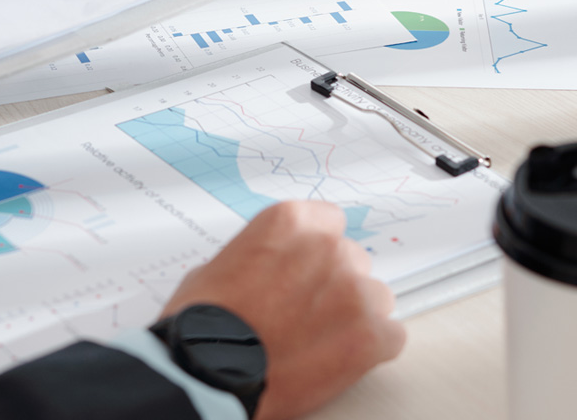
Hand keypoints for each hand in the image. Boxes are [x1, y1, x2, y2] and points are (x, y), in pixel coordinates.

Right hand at [161, 202, 405, 419]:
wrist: (206, 372)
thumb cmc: (202, 321)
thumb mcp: (220, 265)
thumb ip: (263, 258)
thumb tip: (273, 270)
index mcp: (288, 222)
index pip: (328, 220)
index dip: (316, 248)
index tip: (308, 267)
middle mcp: (326, 248)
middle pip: (352, 259)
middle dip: (334, 283)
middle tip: (306, 311)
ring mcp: (353, 292)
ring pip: (375, 297)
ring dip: (354, 315)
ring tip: (319, 340)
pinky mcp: (371, 336)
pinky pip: (390, 337)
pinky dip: (370, 350)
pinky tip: (336, 360)